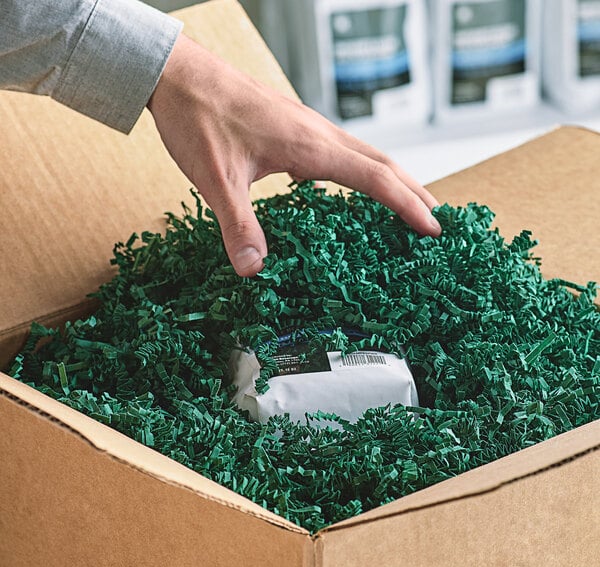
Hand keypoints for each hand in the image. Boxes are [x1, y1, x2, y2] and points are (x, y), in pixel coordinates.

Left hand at [147, 34, 440, 276]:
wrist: (178, 73)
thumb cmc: (197, 117)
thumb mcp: (215, 179)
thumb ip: (237, 225)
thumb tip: (254, 271)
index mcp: (310, 146)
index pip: (375, 179)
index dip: (408, 206)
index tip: (435, 229)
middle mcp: (319, 133)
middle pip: (383, 164)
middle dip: (414, 193)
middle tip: (437, 222)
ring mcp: (309, 127)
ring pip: (366, 155)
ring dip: (393, 181)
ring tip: (409, 206)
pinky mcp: (295, 127)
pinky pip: (343, 152)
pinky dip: (363, 173)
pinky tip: (353, 188)